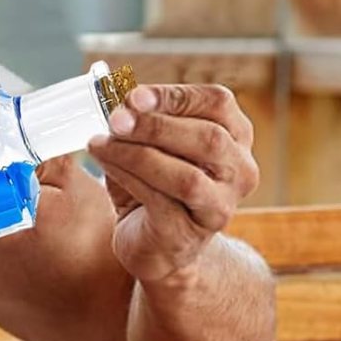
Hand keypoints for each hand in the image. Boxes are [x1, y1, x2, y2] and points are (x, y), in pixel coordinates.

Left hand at [86, 84, 259, 284]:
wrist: (159, 246)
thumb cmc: (156, 185)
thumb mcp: (153, 144)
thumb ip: (141, 120)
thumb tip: (114, 97)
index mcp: (235, 136)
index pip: (218, 103)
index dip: (175, 96)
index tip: (134, 95)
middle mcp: (239, 171)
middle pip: (209, 138)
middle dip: (155, 126)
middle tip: (115, 119)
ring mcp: (221, 207)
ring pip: (187, 177)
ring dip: (137, 154)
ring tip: (101, 143)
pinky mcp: (191, 234)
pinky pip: (160, 201)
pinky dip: (127, 177)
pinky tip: (106, 164)